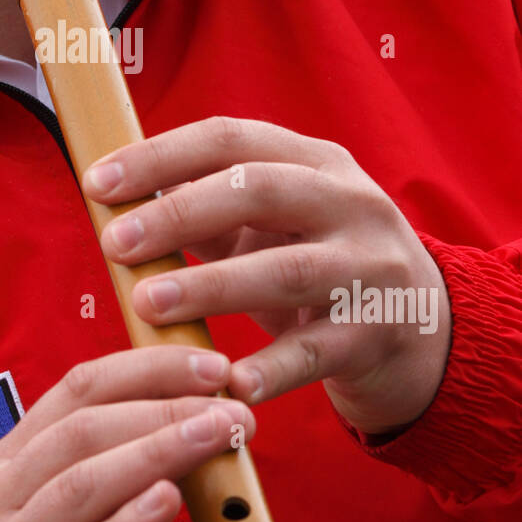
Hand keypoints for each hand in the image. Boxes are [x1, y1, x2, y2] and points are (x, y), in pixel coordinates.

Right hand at [0, 346, 254, 521]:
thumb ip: (119, 485)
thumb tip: (196, 433)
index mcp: (10, 464)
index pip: (78, 389)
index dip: (148, 368)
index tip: (213, 365)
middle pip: (83, 428)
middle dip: (164, 407)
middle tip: (231, 407)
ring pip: (80, 483)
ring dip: (157, 452)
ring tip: (216, 437)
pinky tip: (168, 503)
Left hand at [83, 116, 451, 435]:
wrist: (423, 329)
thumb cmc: (320, 264)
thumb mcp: (276, 224)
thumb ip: (209, 211)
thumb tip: (118, 202)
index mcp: (315, 161)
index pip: (230, 138)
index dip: (160, 156)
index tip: (98, 183)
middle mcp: (349, 202)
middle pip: (258, 190)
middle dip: (178, 214)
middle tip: (114, 245)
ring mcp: (369, 268)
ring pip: (285, 269)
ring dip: (210, 286)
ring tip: (148, 305)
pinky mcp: (376, 334)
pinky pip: (315, 351)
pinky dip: (270, 369)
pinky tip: (226, 383)